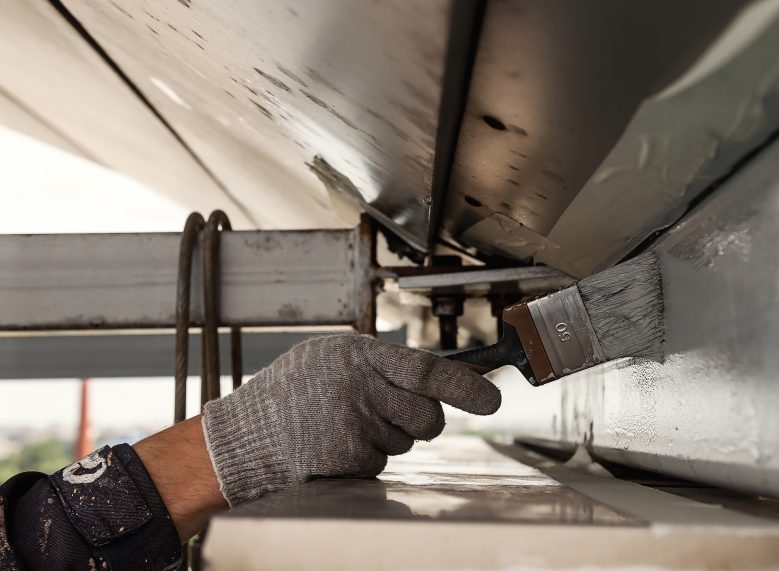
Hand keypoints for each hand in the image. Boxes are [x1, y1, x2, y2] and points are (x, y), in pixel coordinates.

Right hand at [201, 333, 501, 505]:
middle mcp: (361, 387)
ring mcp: (354, 424)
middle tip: (395, 417)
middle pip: (427, 415)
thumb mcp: (335, 359)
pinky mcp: (347, 457)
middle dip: (423, 423)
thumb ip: (384, 366)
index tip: (493, 400)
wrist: (246, 435)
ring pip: (405, 442)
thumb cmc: (292, 393)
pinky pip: (380, 463)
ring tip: (344, 424)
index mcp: (359, 355)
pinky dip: (364, 459)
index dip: (466, 386)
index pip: (428, 369)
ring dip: (386, 439)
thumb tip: (442, 380)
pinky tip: (334, 444)